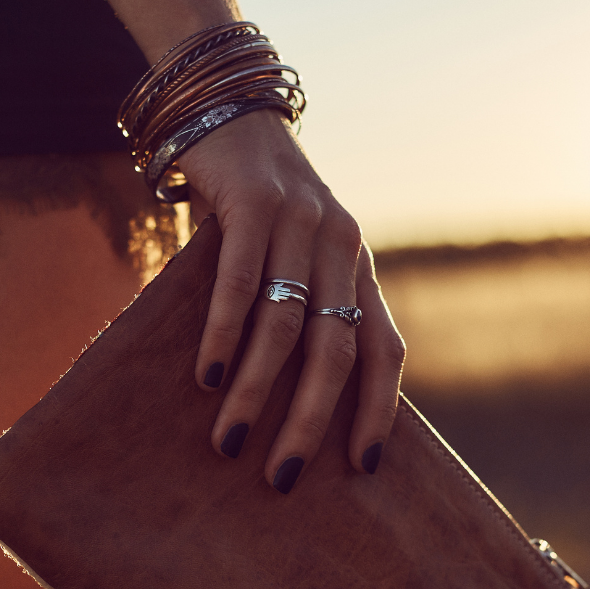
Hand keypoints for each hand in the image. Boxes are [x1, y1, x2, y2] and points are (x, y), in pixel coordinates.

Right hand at [179, 109, 405, 491]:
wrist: (230, 112)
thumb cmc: (256, 205)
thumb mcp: (292, 257)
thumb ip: (298, 309)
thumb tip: (283, 397)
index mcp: (358, 268)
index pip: (384, 349)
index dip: (379, 410)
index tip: (362, 468)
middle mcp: (341, 246)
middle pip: (335, 350)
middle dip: (311, 421)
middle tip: (283, 476)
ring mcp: (299, 223)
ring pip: (283, 326)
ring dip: (255, 392)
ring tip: (229, 442)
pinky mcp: (251, 205)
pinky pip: (238, 284)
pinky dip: (222, 335)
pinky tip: (205, 379)